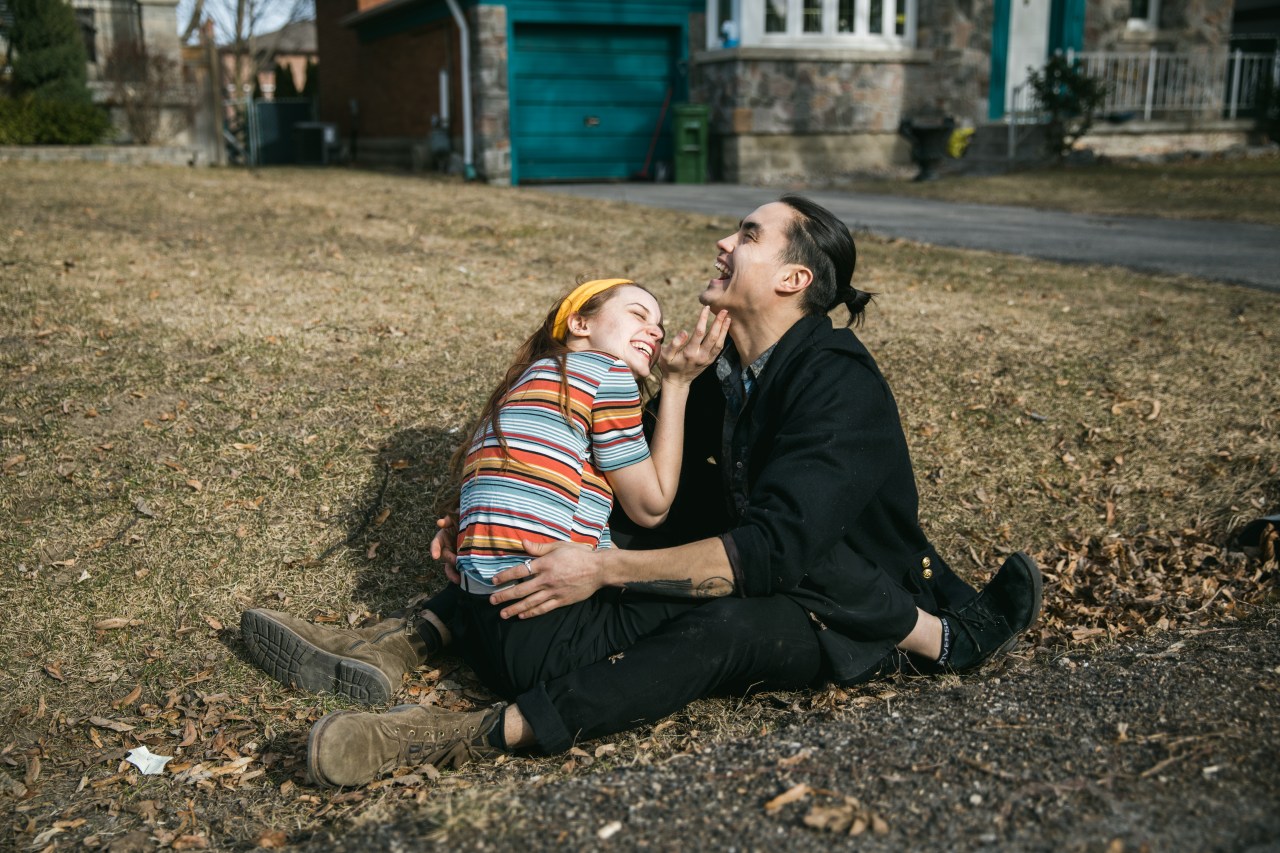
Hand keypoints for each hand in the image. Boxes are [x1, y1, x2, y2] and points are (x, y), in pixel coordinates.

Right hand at [429, 515, 460, 584]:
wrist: (481, 523)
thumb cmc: (466, 518)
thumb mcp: (458, 515)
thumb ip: (449, 518)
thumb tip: (440, 523)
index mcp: (443, 537)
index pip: (436, 543)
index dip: (434, 549)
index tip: (435, 556)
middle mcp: (447, 548)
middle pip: (445, 557)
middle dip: (450, 560)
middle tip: (455, 562)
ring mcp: (455, 555)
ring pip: (450, 567)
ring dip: (453, 574)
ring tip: (458, 580)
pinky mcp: (464, 561)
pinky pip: (461, 569)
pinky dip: (462, 574)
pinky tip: (467, 578)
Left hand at [488, 539, 605, 618]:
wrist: (598, 569)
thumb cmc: (579, 555)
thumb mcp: (559, 546)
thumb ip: (539, 547)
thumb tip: (522, 543)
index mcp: (545, 564)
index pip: (520, 571)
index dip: (505, 576)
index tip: (494, 581)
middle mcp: (547, 579)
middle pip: (521, 590)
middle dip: (505, 596)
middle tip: (492, 601)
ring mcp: (554, 592)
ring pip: (530, 602)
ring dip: (515, 608)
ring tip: (503, 614)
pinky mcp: (561, 601)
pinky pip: (543, 608)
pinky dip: (532, 612)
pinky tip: (522, 615)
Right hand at [659, 306, 729, 386]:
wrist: (678, 382)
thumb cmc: (669, 366)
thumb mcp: (666, 356)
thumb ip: (675, 343)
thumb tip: (684, 331)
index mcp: (689, 352)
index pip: (699, 332)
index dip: (703, 319)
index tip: (706, 308)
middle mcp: (701, 356)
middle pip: (713, 336)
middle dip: (719, 322)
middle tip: (724, 310)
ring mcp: (707, 359)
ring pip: (719, 342)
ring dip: (724, 329)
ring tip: (728, 317)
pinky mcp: (710, 361)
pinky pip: (719, 348)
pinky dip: (724, 338)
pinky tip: (726, 329)